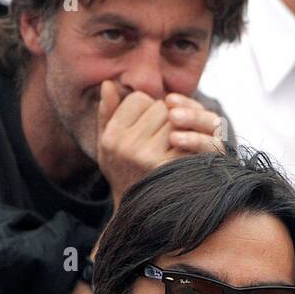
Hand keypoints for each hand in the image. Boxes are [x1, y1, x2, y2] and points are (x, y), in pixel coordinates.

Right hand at [97, 82, 224, 207]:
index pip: (138, 99)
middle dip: (164, 115)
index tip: (145, 121)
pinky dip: (188, 140)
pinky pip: (187, 138)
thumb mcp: (106, 144)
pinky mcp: (169, 168)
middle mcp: (127, 147)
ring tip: (170, 140)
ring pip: (176, 120)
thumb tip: (109, 83)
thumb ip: (106, 113)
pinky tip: (182, 150)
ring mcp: (149, 158)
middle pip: (160, 107)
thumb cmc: (121, 171)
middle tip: (161, 131)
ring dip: (178, 126)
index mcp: (111, 137)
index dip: (146, 106)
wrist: (137, 211)